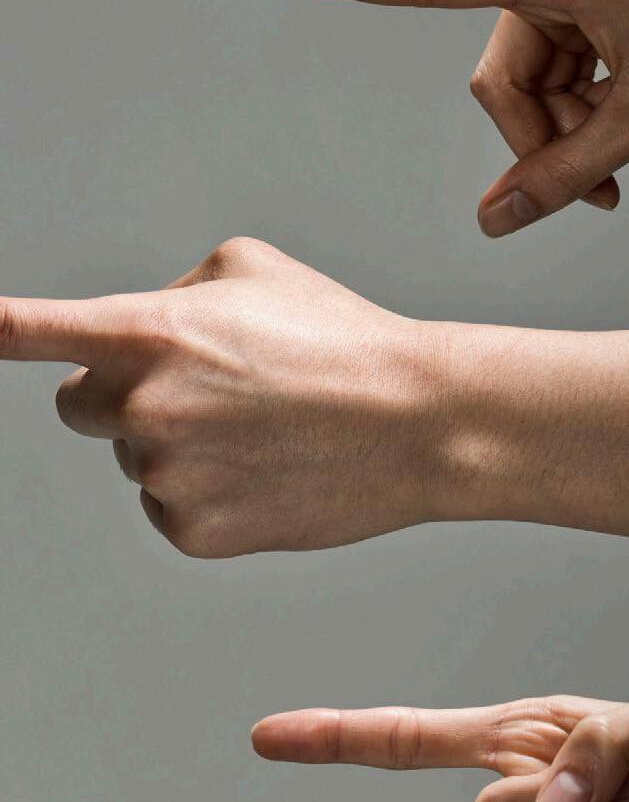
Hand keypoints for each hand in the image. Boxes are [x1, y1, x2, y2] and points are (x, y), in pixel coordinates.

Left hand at [3, 237, 447, 556]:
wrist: (416, 420)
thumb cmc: (343, 336)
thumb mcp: (254, 270)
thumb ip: (171, 290)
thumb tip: (138, 332)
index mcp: (149, 330)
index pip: (29, 332)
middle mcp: (143, 406)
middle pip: (77, 407)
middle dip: (120, 396)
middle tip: (200, 388)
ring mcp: (168, 473)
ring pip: (132, 459)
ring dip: (175, 443)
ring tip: (260, 428)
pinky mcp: (194, 531)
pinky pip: (167, 506)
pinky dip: (204, 491)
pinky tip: (264, 469)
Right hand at [263, 0, 628, 236]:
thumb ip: (568, 176)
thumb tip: (495, 223)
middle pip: (500, 73)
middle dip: (540, 138)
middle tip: (598, 193)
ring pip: (530, 75)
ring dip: (565, 130)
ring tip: (622, 169)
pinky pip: (560, 60)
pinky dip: (582, 105)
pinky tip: (623, 129)